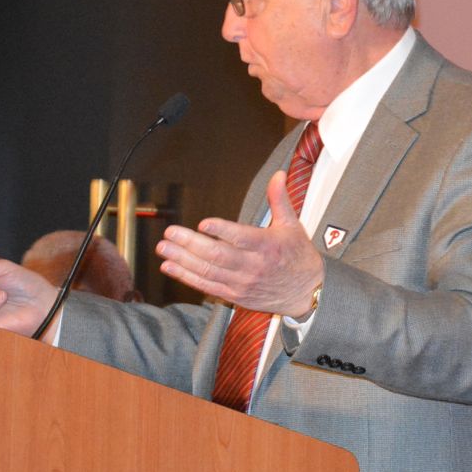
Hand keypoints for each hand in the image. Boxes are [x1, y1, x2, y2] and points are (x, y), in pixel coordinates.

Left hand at [155, 172, 323, 314]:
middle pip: (217, 255)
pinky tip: (171, 267)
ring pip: (208, 272)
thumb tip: (278, 175)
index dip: (221, 231)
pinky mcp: (235, 295)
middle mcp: (253, 266)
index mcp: (267, 246)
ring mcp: (242, 283)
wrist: (308, 293)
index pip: (241, 238)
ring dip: (183, 260)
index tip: (203, 224)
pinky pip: (207, 286)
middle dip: (190, 244)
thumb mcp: (293, 225)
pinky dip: (187, 277)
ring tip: (164, 248)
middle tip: (170, 233)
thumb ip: (280, 199)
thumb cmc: (298, 257)